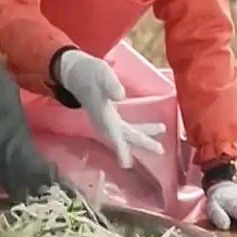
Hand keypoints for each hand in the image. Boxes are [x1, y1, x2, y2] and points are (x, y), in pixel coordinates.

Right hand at [57, 50, 165, 167]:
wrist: (75, 72)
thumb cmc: (88, 72)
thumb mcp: (101, 73)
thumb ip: (110, 84)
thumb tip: (121, 96)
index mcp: (102, 114)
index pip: (113, 134)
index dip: (120, 149)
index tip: (126, 164)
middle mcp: (104, 121)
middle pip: (125, 136)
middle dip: (142, 142)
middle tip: (161, 151)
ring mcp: (106, 120)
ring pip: (126, 133)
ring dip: (143, 136)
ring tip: (161, 131)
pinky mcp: (108, 116)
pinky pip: (124, 129)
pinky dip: (137, 130)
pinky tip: (148, 130)